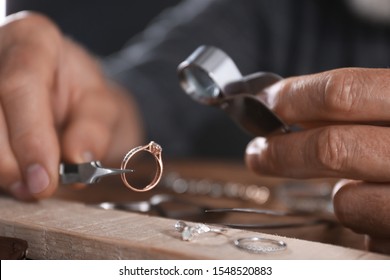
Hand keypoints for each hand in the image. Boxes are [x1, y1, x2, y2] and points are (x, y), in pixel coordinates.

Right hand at [0, 12, 142, 199]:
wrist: (73, 97)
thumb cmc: (87, 97)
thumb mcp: (105, 106)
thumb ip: (94, 128)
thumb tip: (77, 160)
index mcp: (33, 39)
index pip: (20, 84)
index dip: (29, 136)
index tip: (44, 180)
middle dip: (10, 161)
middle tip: (39, 189)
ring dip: (2, 168)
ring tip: (30, 186)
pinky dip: (0, 169)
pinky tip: (16, 179)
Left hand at [245, 67, 389, 253]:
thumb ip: (357, 106)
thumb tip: (287, 103)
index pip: (345, 92)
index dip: (295, 97)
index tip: (266, 104)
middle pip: (332, 148)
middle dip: (282, 151)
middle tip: (259, 151)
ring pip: (348, 202)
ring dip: (338, 195)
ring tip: (350, 188)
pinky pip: (368, 236)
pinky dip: (364, 222)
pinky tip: (382, 210)